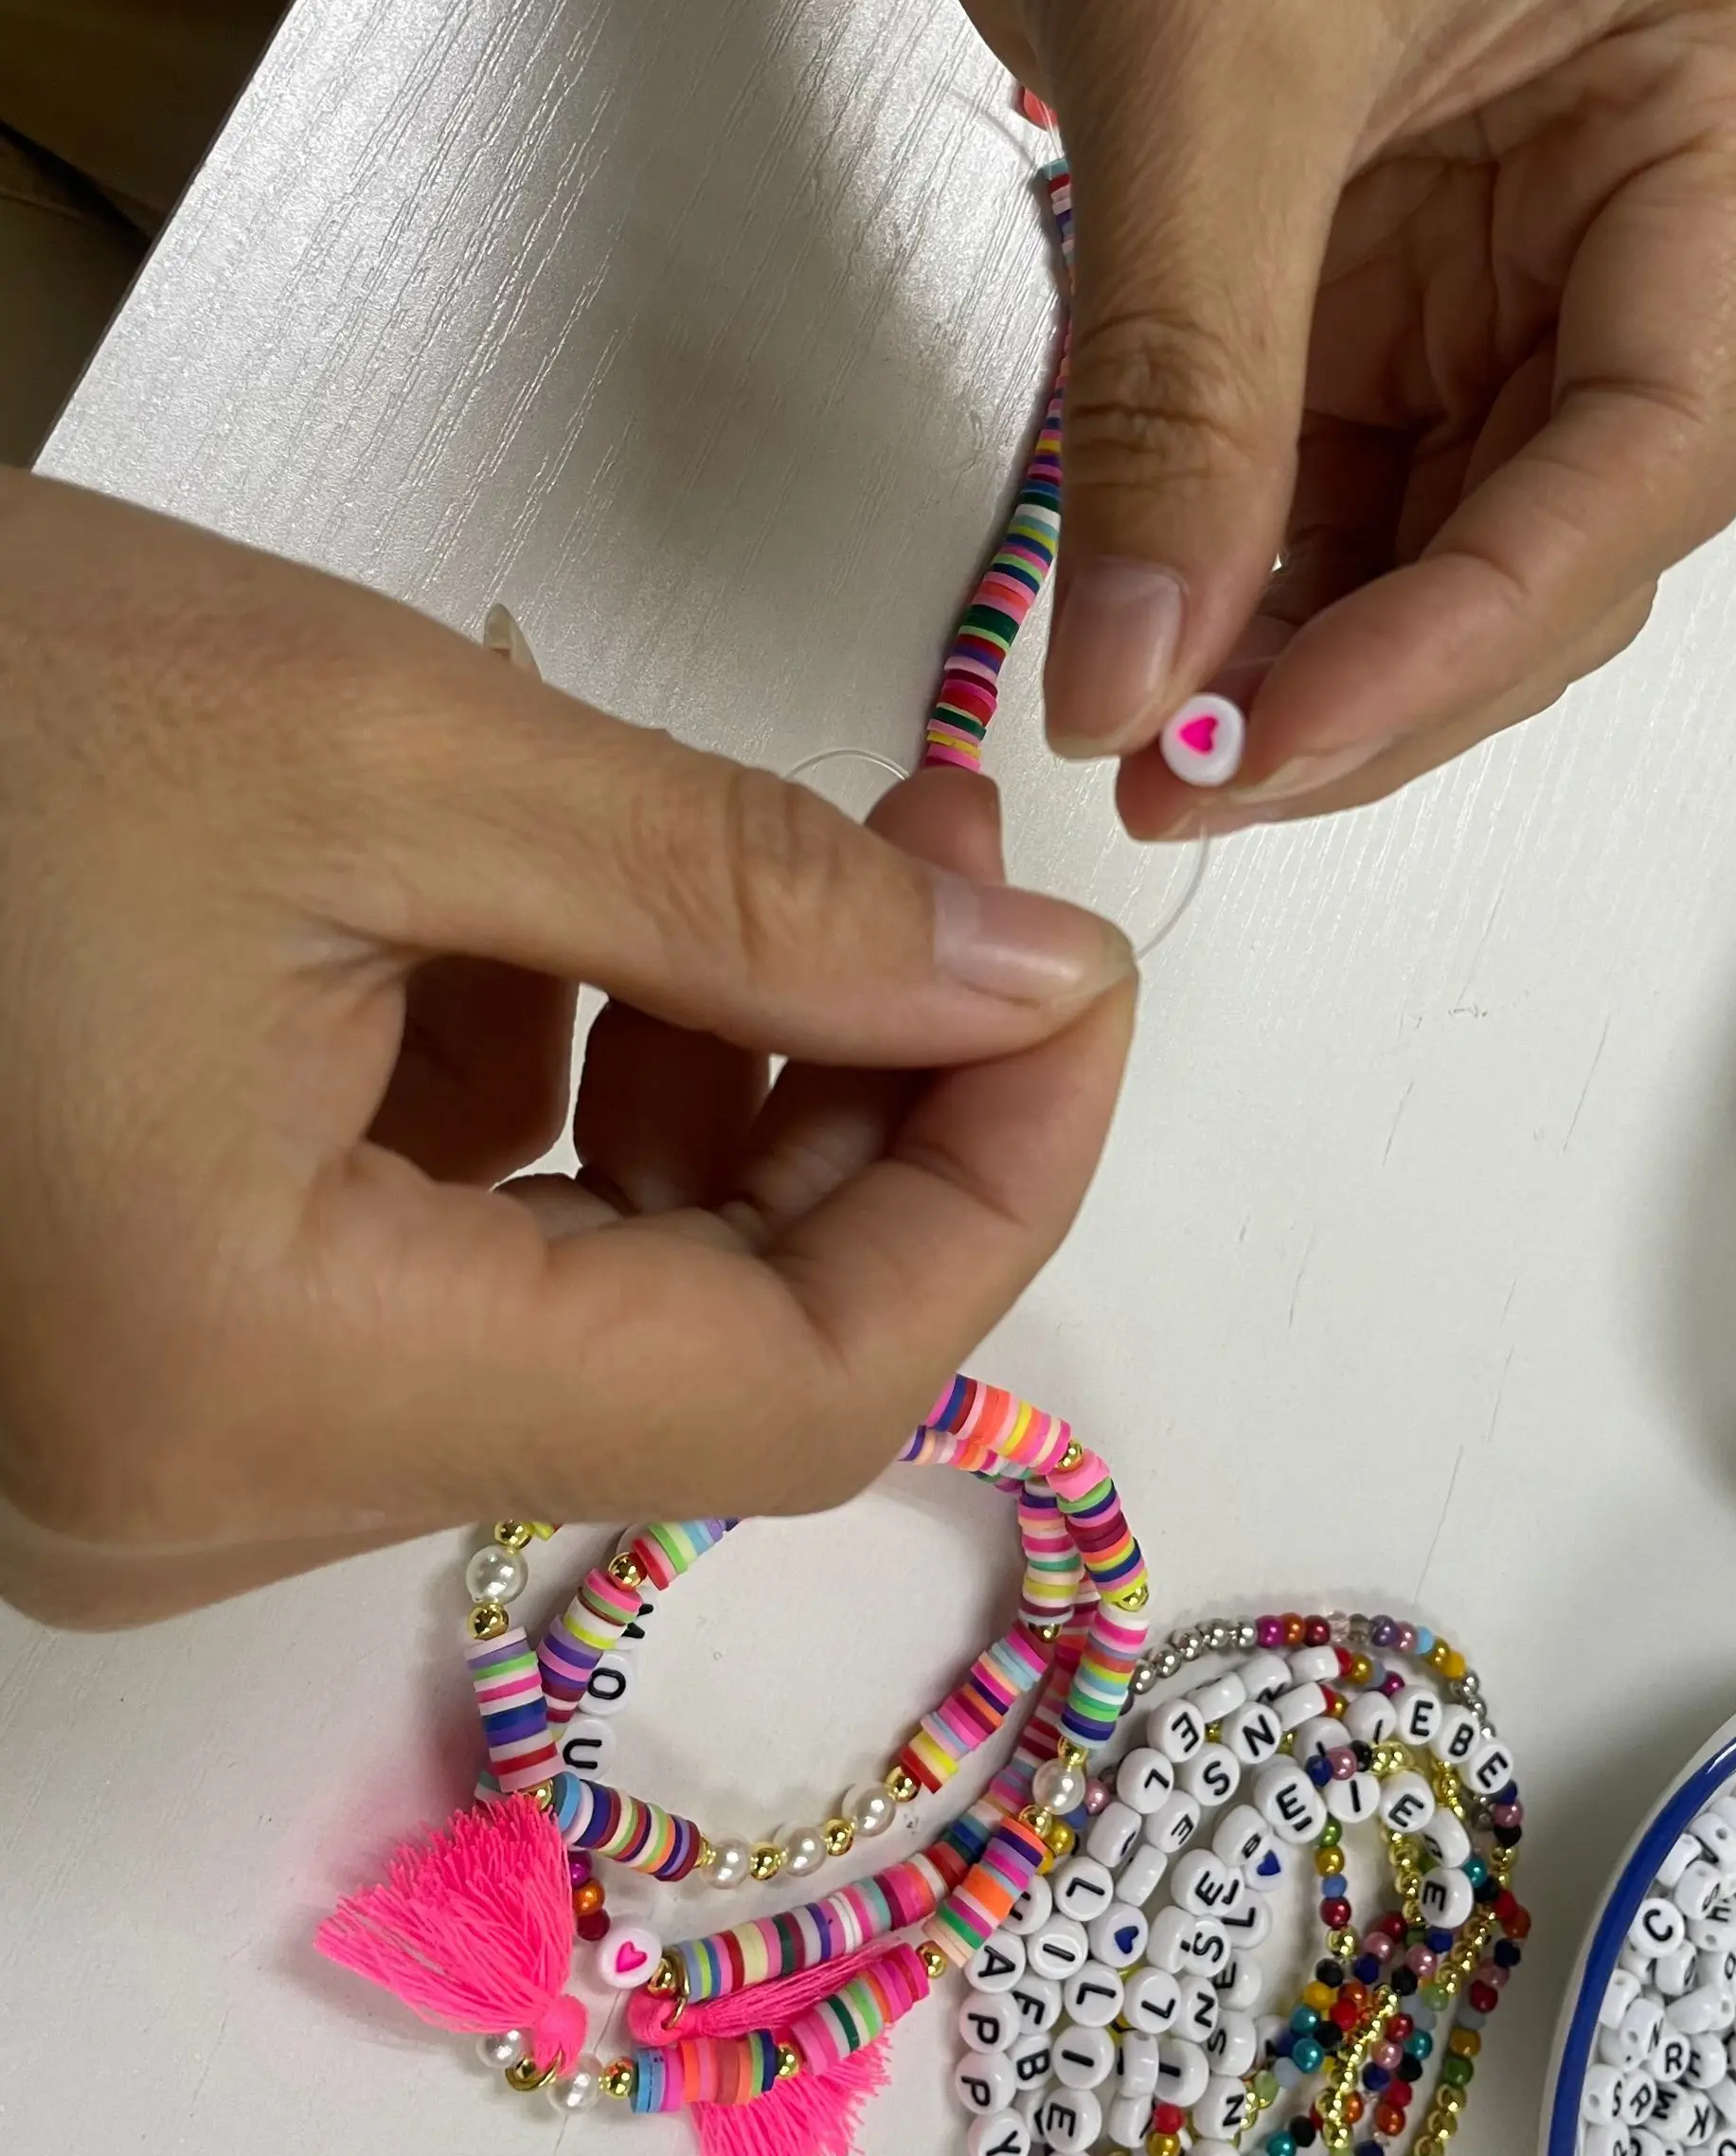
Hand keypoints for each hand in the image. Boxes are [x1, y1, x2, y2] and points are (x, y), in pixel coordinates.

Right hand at [0, 470, 1134, 1625]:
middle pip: (717, 1351)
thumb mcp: (376, 743)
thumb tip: (1029, 979)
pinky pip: (476, 1249)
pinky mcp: (169, 1343)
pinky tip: (552, 909)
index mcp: (262, 1384)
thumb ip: (752, 892)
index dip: (996, 1181)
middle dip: (873, 1096)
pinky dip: (581, 1084)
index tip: (1073, 977)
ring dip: (734, 1074)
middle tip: (932, 848)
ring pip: (611, 1295)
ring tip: (741, 843)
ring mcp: (187, 1434)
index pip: (804, 1391)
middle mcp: (219, 1485)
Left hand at [880, 0, 1735, 832]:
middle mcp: (1636, 197)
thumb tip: (1134, 686)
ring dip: (1314, 658)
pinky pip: (1333, 484)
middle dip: (1389, 674)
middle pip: (1558, 528)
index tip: (1284, 738)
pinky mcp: (1362, 279)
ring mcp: (1498, 249)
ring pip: (1446, 535)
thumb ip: (1183, 390)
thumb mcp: (1204, 58)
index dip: (1472, 630)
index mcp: (1708, 95)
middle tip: (1206, 777)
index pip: (1651, 445)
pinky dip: (1248, 584)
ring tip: (1165, 745)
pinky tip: (1158, 650)